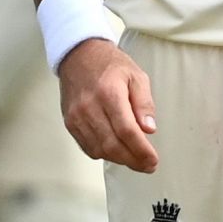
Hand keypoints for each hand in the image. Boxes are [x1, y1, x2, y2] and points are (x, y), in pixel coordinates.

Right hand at [58, 38, 158, 172]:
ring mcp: (76, 117)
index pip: (126, 130)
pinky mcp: (70, 123)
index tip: (153, 160)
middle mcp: (89, 107)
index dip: (141, 150)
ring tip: (136, 160)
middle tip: (148, 165)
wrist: (79, 56)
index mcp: (109, 93)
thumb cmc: (111, 65)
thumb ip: (144, 103)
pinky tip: (117, 152)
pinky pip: (87, 147)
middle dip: (132, 160)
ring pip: (99, 150)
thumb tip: (149, 129)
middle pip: (112, 145)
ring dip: (119, 159)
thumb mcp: (137, 76)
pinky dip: (103, 154)